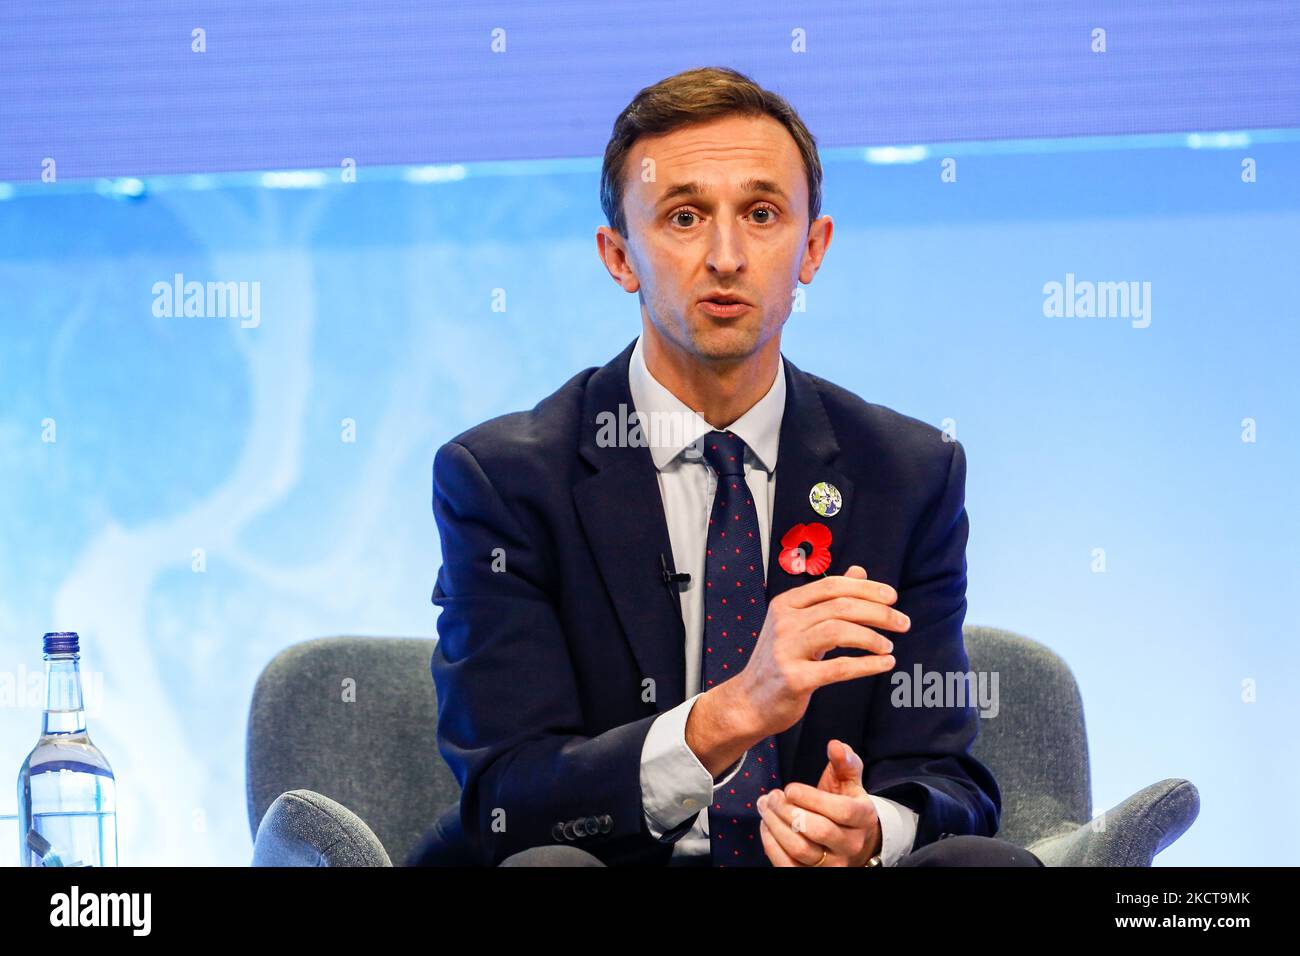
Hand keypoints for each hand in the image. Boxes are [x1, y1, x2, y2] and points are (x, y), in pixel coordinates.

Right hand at [726, 564, 906, 740]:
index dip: (866, 588)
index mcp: (786, 604)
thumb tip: (859, 572)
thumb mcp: (799, 623)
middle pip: (841, 607)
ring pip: (840, 631)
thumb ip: (829, 598)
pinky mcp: (794, 679)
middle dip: (879, 613)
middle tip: (903, 623)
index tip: (892, 597)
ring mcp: (787, 650)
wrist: (749, 702)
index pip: (832, 585)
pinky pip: (839, 668)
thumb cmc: (779, 660)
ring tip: (889, 646)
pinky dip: (867, 664)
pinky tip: (884, 664)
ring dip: (873, 637)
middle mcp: (784, 622)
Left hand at [756, 739, 881, 866]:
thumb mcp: (850, 781)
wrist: (855, 842)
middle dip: (788, 811)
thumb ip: (844, 762)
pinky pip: (788, 865)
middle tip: (772, 796)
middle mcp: (851, 845)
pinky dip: (771, 845)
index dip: (811, 798)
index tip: (789, 788)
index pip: (840, 811)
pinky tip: (765, 825)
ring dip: (776, 826)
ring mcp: (833, 864)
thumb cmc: (847, 804)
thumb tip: (835, 745)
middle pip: (817, 831)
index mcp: (863, 818)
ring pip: (800, 849)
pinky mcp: (813, 874)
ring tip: (765, 807)